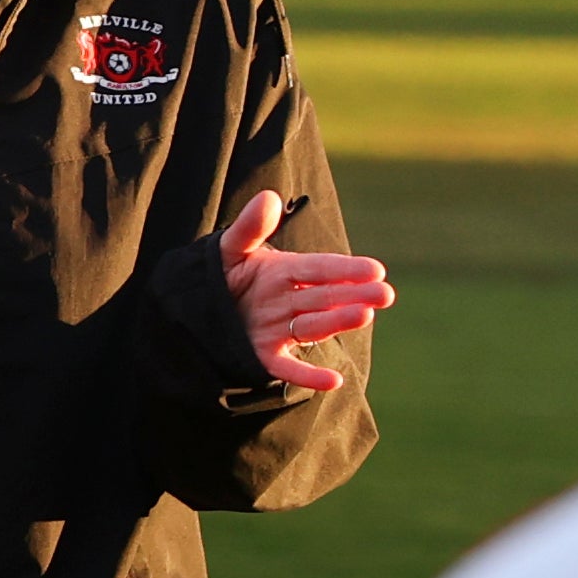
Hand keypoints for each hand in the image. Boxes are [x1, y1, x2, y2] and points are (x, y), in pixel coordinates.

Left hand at [220, 189, 392, 392]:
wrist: (192, 310)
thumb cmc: (217, 276)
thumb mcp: (229, 250)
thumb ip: (249, 228)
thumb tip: (269, 197)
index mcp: (284, 272)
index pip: (319, 269)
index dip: (345, 268)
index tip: (375, 269)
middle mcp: (287, 301)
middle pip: (325, 297)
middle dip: (354, 295)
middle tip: (385, 294)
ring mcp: (278, 330)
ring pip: (313, 326)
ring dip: (338, 322)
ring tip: (365, 316)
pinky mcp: (264, 356)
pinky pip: (288, 367)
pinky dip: (309, 375)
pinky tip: (334, 380)